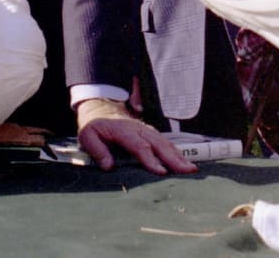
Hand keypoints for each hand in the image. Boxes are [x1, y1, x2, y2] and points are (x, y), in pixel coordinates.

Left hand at [75, 97, 196, 175]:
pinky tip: (184, 162)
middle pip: (158, 144)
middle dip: (173, 158)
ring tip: (191, 168)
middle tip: (187, 170)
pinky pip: (165, 142)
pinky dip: (176, 152)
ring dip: (178, 156)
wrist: (101, 107)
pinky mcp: (150, 133)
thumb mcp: (87, 136)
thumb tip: (108, 166)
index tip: (162, 172)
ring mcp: (146, 130)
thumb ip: (97, 150)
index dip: (151, 159)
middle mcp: (138, 129)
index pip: (139, 146)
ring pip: (165, 143)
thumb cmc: (95, 126)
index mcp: (123, 130)